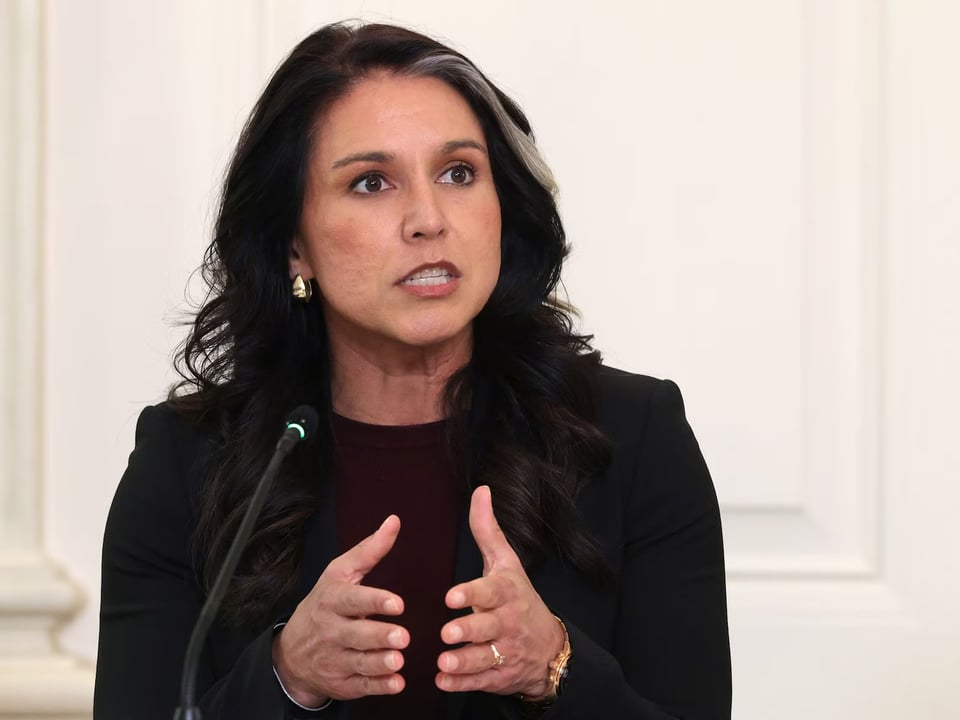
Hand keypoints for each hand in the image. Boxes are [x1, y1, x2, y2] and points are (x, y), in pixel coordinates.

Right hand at [272, 515, 408, 705]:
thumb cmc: (325, 604)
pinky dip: (379, 686)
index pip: (352, 600)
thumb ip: (370, 550)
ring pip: (359, 662)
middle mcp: (331, 630)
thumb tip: (394, 521)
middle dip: (379, 636)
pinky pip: (361, 685)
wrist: (293, 651)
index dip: (374, 601)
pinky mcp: (342, 682)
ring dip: (380, 663)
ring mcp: (335, 658)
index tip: (397, 603)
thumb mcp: (341, 572)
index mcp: (332, 599)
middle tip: (402, 636)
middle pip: (356, 634)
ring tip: (399, 660)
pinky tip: (396, 683)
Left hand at [436, 486, 562, 696]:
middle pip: (488, 627)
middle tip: (447, 633)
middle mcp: (508, 622)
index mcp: (507, 592)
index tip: (452, 595)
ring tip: (443, 663)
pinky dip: (462, 684)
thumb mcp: (507, 563)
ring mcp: (506, 651)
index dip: (472, 593)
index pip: (491, 592)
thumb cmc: (518, 596)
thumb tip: (481, 490)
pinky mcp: (500, 675)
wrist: (549, 647)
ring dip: (463, 662)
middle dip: (468, 630)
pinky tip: (443, 682)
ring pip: (484, 658)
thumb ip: (488, 530)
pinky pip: (481, 681)